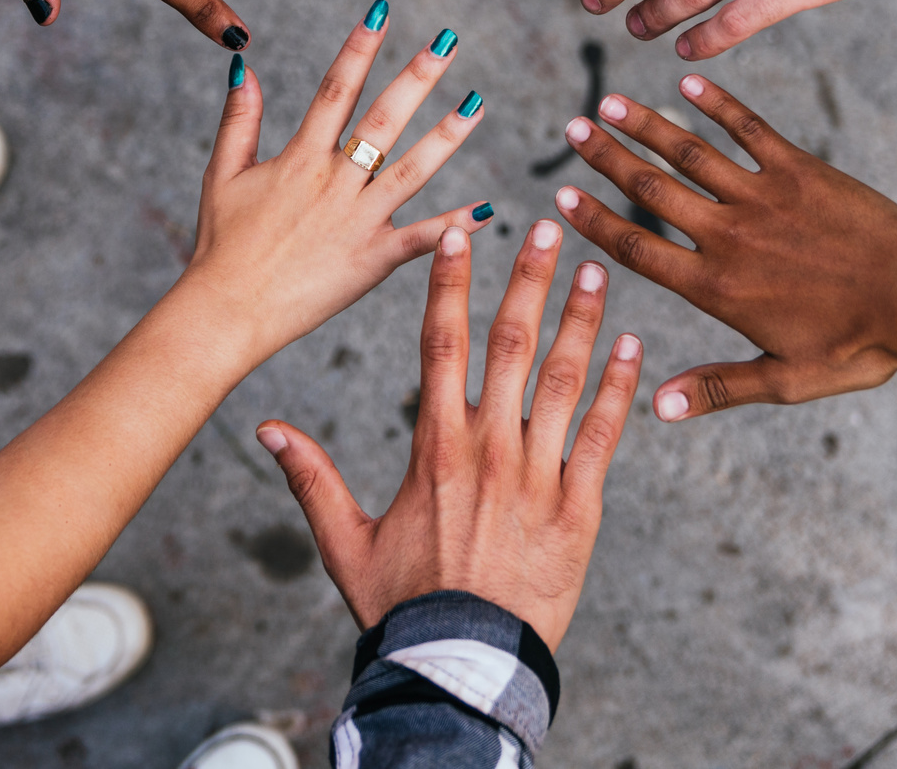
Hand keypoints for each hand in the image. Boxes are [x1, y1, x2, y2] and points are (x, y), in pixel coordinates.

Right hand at [182, 3, 493, 362]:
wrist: (227, 310)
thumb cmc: (222, 245)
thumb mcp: (222, 174)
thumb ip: (240, 120)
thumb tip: (244, 65)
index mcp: (299, 158)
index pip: (335, 90)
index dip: (360, 48)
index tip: (383, 10)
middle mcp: (333, 183)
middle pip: (382, 120)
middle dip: (417, 77)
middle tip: (448, 41)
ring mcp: (356, 221)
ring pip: (411, 170)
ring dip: (447, 135)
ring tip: (479, 102)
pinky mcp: (371, 260)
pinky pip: (419, 239)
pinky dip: (453, 226)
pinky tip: (486, 209)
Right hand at [258, 220, 640, 648]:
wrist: (460, 665)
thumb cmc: (402, 605)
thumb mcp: (344, 541)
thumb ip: (310, 477)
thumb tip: (264, 427)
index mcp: (433, 447)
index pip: (442, 345)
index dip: (450, 286)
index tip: (460, 237)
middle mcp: (487, 448)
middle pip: (511, 345)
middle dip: (530, 282)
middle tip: (549, 231)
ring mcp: (537, 475)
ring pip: (564, 379)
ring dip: (582, 319)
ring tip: (596, 271)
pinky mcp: (578, 507)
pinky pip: (604, 435)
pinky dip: (620, 386)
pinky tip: (632, 344)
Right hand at [551, 75, 896, 420]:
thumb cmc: (857, 346)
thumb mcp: (785, 381)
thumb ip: (717, 387)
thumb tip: (657, 408)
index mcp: (717, 289)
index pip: (637, 250)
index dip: (594, 221)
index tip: (561, 197)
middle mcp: (728, 236)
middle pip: (650, 191)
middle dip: (606, 159)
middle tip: (572, 130)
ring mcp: (762, 197)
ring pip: (689, 153)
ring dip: (645, 125)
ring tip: (609, 102)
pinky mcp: (799, 170)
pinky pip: (748, 129)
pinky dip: (716, 104)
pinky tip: (687, 83)